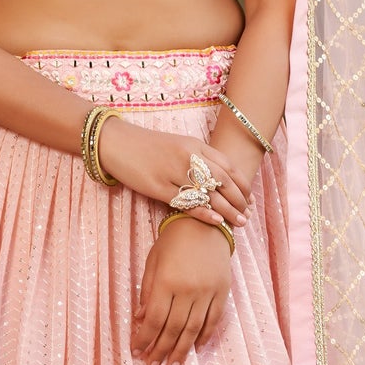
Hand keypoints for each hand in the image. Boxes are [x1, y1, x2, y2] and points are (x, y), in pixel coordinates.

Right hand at [95, 116, 252, 233]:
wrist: (115, 142)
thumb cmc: (146, 146)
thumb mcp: (177, 144)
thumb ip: (198, 157)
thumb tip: (218, 177)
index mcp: (194, 145)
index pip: (227, 165)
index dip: (242, 184)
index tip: (250, 198)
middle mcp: (187, 156)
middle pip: (223, 180)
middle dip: (239, 199)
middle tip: (247, 214)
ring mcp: (173, 171)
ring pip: (208, 193)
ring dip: (227, 209)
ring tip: (239, 222)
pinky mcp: (158, 186)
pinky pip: (186, 202)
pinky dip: (204, 212)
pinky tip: (216, 221)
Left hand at [132, 218, 232, 364]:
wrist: (205, 223)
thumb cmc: (172, 242)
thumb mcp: (153, 262)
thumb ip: (147, 291)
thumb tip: (141, 320)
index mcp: (167, 281)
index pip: (154, 319)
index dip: (145, 339)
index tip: (138, 352)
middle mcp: (188, 289)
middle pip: (173, 328)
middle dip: (161, 351)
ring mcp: (207, 291)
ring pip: (193, 329)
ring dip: (182, 351)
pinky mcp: (222, 291)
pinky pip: (213, 319)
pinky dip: (204, 336)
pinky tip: (195, 348)